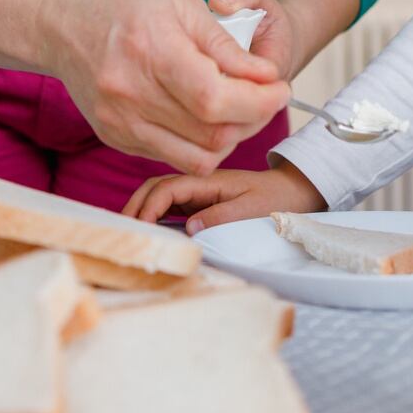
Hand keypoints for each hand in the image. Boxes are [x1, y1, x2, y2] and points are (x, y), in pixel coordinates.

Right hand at [39, 0, 289, 175]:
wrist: (58, 18)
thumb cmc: (121, 0)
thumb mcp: (178, 2)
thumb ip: (224, 44)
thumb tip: (266, 77)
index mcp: (150, 51)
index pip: (216, 99)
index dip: (259, 101)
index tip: (280, 87)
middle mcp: (129, 94)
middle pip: (211, 133)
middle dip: (254, 119)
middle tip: (266, 97)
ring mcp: (119, 121)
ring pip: (196, 157)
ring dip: (230, 138)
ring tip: (238, 108)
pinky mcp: (114, 136)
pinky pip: (171, 157)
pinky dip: (199, 142)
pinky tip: (203, 114)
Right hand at [123, 161, 326, 234]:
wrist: (292, 192)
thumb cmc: (275, 201)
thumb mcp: (252, 210)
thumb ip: (221, 216)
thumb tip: (189, 228)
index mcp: (209, 181)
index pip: (168, 189)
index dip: (149, 207)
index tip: (140, 228)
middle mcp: (198, 183)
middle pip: (155, 187)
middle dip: (135, 205)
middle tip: (120, 230)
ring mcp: (197, 192)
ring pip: (159, 195)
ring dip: (141, 209)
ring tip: (126, 231)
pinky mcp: (199, 201)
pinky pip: (169, 204)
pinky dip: (153, 213)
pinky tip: (145, 228)